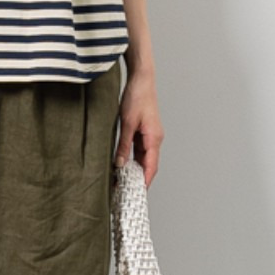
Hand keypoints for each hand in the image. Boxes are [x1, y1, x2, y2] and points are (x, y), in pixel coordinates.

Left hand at [114, 70, 161, 186]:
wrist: (141, 79)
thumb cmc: (137, 97)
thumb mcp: (126, 123)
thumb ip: (123, 145)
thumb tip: (119, 164)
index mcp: (154, 139)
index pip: (151, 167)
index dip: (144, 182)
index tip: (137, 195)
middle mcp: (155, 139)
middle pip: (148, 165)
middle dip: (138, 179)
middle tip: (125, 191)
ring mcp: (150, 135)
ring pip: (143, 158)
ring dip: (134, 169)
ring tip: (122, 181)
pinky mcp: (144, 131)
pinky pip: (139, 150)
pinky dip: (132, 159)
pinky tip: (122, 165)